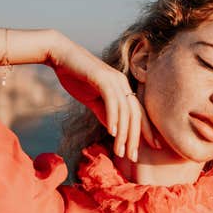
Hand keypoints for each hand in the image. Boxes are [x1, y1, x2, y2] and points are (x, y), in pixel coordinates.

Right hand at [46, 37, 160, 160]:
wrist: (60, 56)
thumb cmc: (76, 76)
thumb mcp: (93, 100)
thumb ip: (104, 113)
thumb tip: (114, 130)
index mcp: (122, 87)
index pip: (138, 113)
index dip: (146, 131)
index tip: (152, 148)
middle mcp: (122, 83)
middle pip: (135, 114)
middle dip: (136, 138)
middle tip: (133, 157)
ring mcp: (113, 80)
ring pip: (124, 111)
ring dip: (123, 133)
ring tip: (121, 152)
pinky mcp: (102, 78)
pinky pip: (111, 101)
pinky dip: (113, 118)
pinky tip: (112, 133)